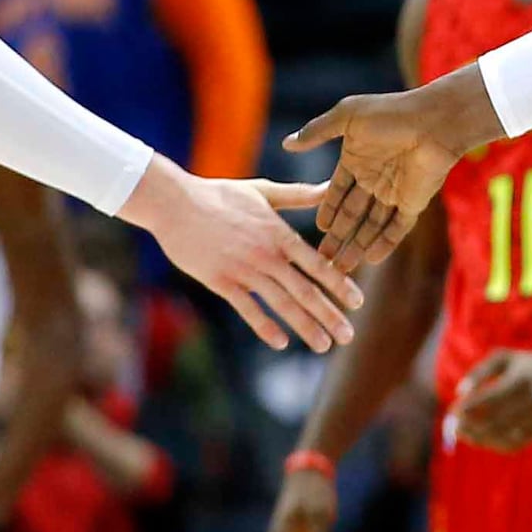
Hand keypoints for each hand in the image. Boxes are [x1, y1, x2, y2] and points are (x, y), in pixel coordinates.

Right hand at [120, 166, 357, 350]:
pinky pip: (247, 309)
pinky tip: (281, 343)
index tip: (357, 303)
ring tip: (323, 345)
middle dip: (329, 315)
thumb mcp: (263, 191)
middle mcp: (266, 254)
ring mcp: (243, 269)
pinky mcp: (220, 281)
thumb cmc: (220, 195)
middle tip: (348, 336)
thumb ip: (300, 194)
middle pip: (304, 290)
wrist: (174, 203)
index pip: (317, 264)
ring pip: (281, 303)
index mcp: (279, 233)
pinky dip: (265, 326)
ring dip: (304, 326)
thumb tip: (333, 185)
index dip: (339, 285)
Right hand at [290, 69, 497, 270]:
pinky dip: (384, 244)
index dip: (327, 211)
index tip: (317, 231)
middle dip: (337, 237)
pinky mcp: (415, 202)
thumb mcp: (348, 116)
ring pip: (372, 226)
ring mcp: (395, 192)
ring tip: (340, 268)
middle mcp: (375, 178)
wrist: (435, 120)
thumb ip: (318, 131)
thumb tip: (286, 143)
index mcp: (357, 159)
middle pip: (352, 214)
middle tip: (321, 260)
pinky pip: (397, 228)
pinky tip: (370, 260)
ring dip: (356, 246)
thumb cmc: (392, 113)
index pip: (337, 192)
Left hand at [449, 348, 531, 450]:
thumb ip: (480, 371)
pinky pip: (515, 443)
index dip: (469, 408)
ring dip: (480, 438)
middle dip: (471, 426)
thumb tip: (459, 391)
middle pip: (495, 420)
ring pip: (504, 435)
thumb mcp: (504, 358)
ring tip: (465, 434)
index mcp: (522, 380)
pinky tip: (482, 439)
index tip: (452, 412)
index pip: (490, 399)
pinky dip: (495, 444)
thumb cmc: (525, 365)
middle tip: (453, 427)